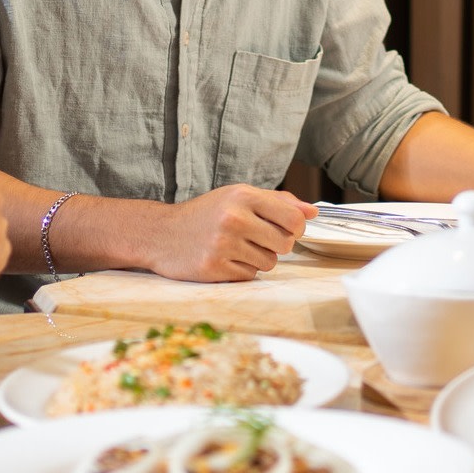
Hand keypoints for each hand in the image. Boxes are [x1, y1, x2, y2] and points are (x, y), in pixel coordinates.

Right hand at [149, 185, 316, 281]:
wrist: (161, 233)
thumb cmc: (205, 214)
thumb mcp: (238, 197)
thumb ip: (277, 202)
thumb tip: (313, 212)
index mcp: (242, 196)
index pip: (293, 218)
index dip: (297, 228)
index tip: (288, 229)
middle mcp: (234, 218)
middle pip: (285, 244)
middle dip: (276, 245)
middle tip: (256, 239)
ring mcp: (223, 245)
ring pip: (269, 263)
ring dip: (258, 259)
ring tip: (237, 248)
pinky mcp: (214, 268)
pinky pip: (249, 276)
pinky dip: (241, 271)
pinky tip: (224, 259)